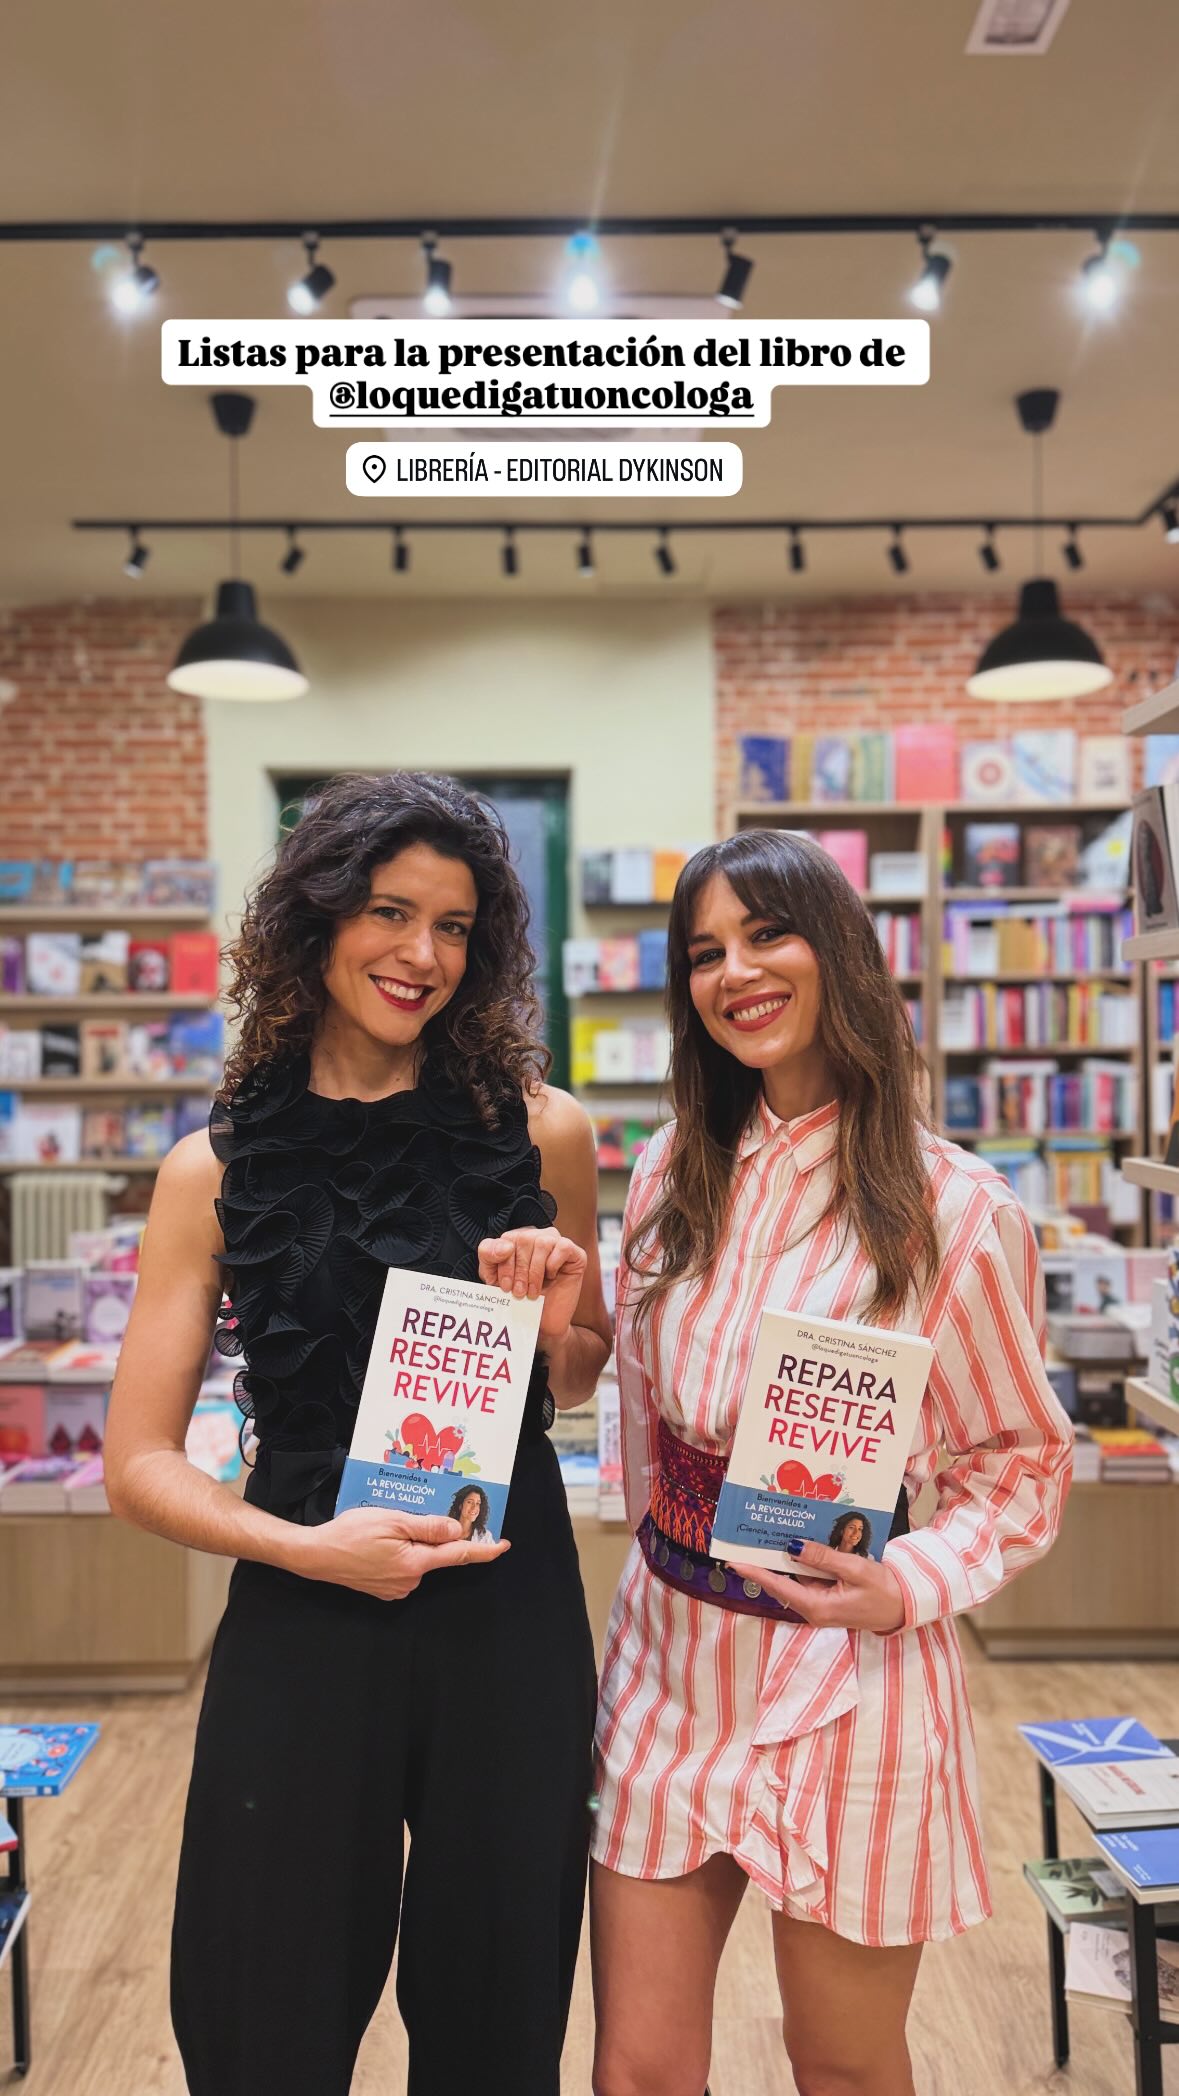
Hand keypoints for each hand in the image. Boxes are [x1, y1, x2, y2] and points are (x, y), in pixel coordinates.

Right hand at [294, 1508, 509, 1601]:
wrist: (316, 1555)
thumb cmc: (351, 1533)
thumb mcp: (393, 1520)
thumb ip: (428, 1527)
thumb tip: (457, 1531)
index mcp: (415, 1563)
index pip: (459, 1556)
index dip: (484, 1550)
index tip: (503, 1545)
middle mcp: (410, 1581)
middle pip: (437, 1555)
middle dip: (436, 1536)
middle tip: (418, 1515)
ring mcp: (396, 1588)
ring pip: (419, 1560)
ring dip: (414, 1543)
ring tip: (387, 1526)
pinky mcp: (384, 1589)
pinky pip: (404, 1568)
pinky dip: (401, 1553)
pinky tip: (381, 1541)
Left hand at [478, 1225, 586, 1343]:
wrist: (541, 1321)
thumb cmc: (519, 1296)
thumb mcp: (493, 1276)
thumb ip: (488, 1255)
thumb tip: (506, 1246)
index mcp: (517, 1239)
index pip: (507, 1240)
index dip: (505, 1265)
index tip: (505, 1287)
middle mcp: (538, 1236)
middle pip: (524, 1240)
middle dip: (519, 1271)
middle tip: (519, 1292)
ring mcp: (558, 1243)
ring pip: (543, 1243)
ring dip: (535, 1271)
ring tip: (532, 1291)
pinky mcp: (576, 1254)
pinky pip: (563, 1247)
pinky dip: (554, 1264)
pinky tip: (551, 1277)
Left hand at [729, 1538, 906, 1634]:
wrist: (905, 1606)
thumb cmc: (884, 1592)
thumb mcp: (855, 1571)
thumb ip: (823, 1558)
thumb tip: (793, 1545)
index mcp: (817, 1607)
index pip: (777, 1586)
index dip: (754, 1572)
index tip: (732, 1560)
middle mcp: (812, 1607)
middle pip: (781, 1581)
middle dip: (764, 1560)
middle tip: (745, 1537)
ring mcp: (819, 1602)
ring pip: (794, 1577)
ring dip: (784, 1556)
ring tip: (765, 1532)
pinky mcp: (827, 1596)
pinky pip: (808, 1576)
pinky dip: (802, 1560)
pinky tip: (797, 1540)